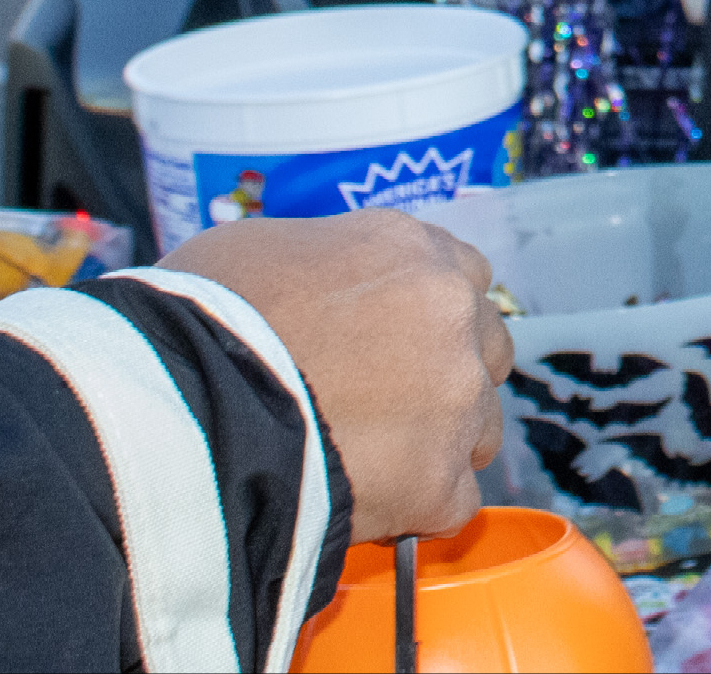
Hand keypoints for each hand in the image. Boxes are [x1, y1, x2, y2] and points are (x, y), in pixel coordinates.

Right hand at [161, 209, 511, 543]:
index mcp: (411, 250)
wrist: (175, 412)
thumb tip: (320, 296)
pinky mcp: (439, 479)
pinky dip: (414, 512)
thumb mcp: (255, 252)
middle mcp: (451, 312)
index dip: (428, 322)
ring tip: (367, 467)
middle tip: (384, 412)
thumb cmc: (193, 326)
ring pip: (479, 427)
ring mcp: (454, 396)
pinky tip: (362, 510)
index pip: (463, 279)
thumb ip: (322, 268)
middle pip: (482, 350)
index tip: (397, 349)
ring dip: (437, 448)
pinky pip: (451, 503)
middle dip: (444, 381)